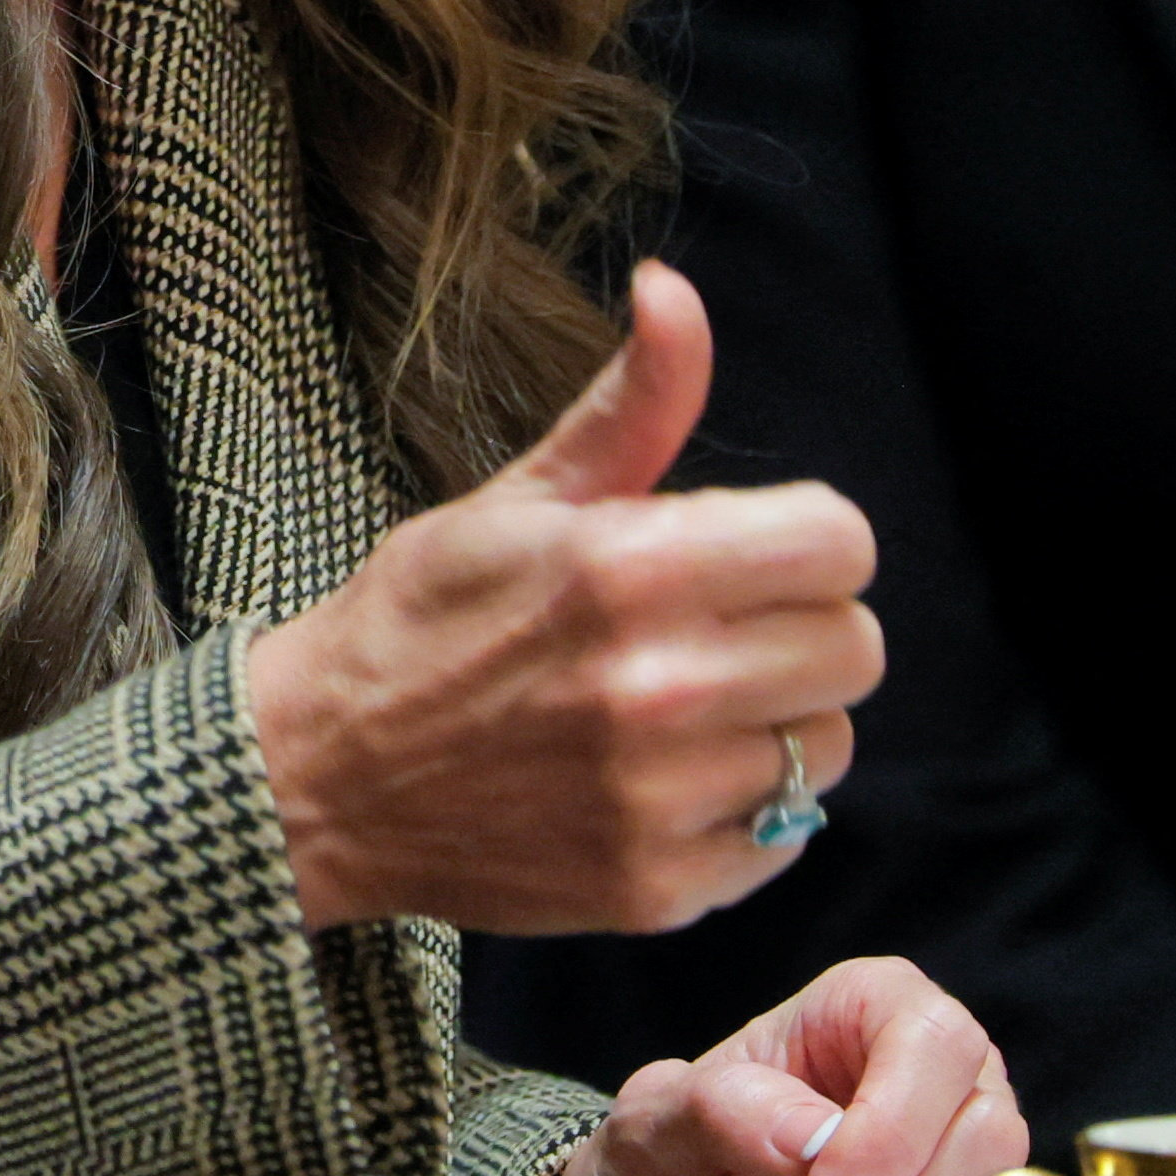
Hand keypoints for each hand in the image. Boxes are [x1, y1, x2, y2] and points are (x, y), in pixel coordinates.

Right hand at [241, 263, 878, 936]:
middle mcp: (656, 685)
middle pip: (855, 647)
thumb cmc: (421, 621)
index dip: (807, 540)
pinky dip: (745, 809)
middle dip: (802, 627)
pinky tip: (670, 782)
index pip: (839, 543)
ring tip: (694, 711)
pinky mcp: (658, 887)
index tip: (754, 554)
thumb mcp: (520, 499)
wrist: (319, 777)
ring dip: (778, 722)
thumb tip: (675, 288)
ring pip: (827, 744)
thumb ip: (631, 404)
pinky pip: (785, 834)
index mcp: (628, 566)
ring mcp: (659, 797)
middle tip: (726, 632)